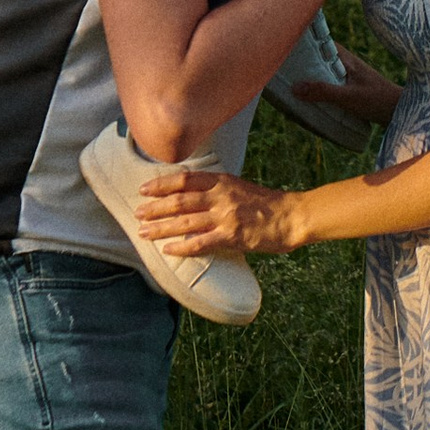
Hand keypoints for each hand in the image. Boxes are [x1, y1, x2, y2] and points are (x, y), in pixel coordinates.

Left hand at [134, 159, 307, 258]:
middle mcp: (221, 196)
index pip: (184, 179)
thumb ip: (215, 188)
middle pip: (180, 200)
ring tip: (144, 233)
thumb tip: (190, 193)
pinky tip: (168, 250)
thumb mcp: (238, 186)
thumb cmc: (266, 204)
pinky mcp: (232, 236)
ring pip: (185, 222)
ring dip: (161, 228)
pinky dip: (182, 247)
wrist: (291, 217)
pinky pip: (200, 243)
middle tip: (137, 214)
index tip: (144, 189)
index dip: (161, 184)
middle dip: (155, 208)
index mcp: (222, 181)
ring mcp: (226, 216)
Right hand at [289, 46, 401, 132]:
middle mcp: (347, 63)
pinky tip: (310, 98)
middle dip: (303, 61)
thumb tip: (295, 87)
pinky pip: (330, 82)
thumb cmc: (377, 101)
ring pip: (324, 71)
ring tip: (290, 83)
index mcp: (346, 59)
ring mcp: (350, 75)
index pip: (321, 42)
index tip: (284, 44)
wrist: (401, 112)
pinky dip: (319, 87)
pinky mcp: (351, 88)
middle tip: (281, 67)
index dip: (305, 42)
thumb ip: (323, 91)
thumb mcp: (348, 97)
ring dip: (311, 76)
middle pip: (320, 57)